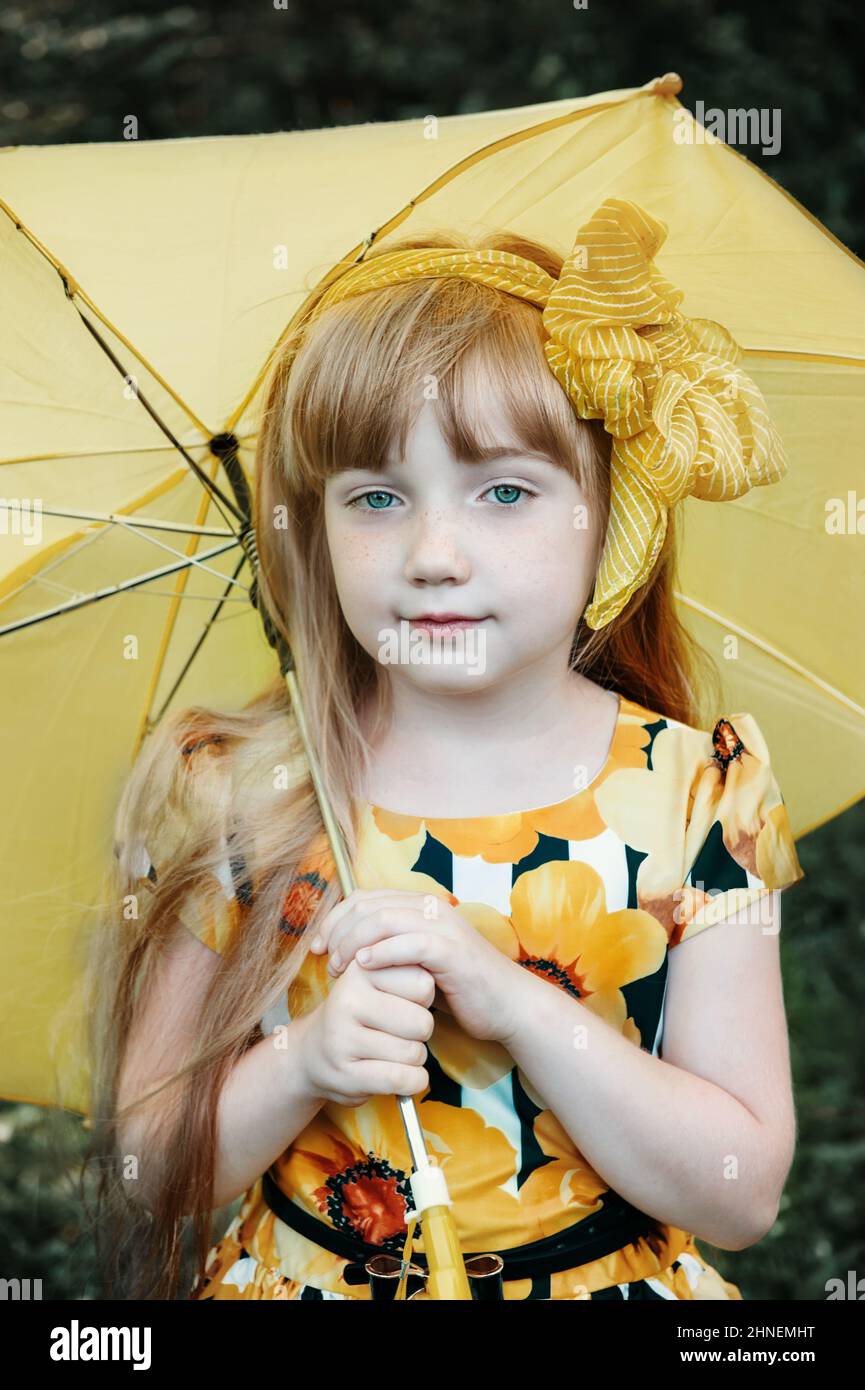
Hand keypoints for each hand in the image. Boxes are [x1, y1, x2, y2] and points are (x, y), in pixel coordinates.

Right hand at [299, 956, 435, 1107]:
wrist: (312, 1052)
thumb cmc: (360, 1016)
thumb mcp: (377, 982)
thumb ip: (406, 970)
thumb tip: (436, 968)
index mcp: (361, 970)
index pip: (423, 983)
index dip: (423, 1000)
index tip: (404, 1002)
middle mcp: (347, 1000)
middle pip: (422, 1022)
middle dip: (421, 1033)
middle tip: (402, 1033)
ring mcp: (343, 1038)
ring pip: (413, 1053)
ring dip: (415, 1060)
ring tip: (395, 1052)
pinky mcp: (345, 1073)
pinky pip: (400, 1078)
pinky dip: (413, 1082)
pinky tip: (405, 1077)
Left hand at [308, 889, 521, 1044]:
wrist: (507, 1005)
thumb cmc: (461, 988)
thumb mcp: (417, 964)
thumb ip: (390, 951)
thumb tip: (350, 952)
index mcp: (421, 905)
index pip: (364, 898)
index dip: (335, 919)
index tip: (317, 946)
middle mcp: (430, 908)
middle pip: (367, 906)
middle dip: (337, 931)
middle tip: (323, 959)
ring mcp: (442, 926)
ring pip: (382, 920)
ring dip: (352, 943)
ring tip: (338, 967)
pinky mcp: (451, 950)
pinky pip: (408, 944)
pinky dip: (380, 953)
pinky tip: (363, 968)